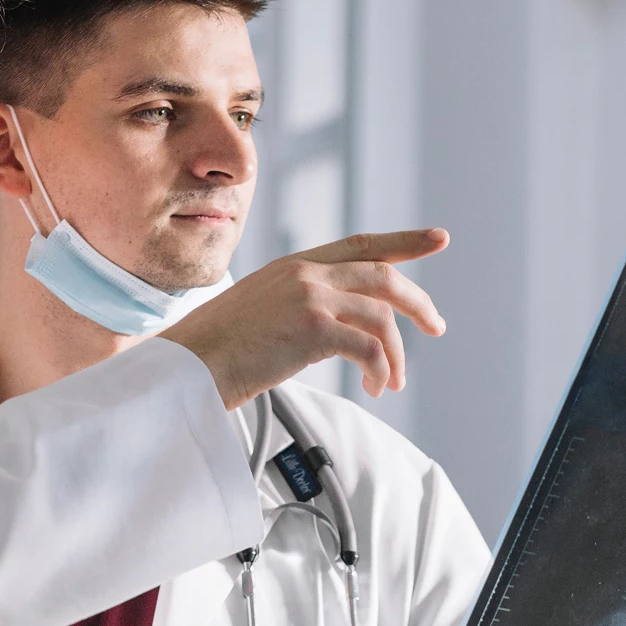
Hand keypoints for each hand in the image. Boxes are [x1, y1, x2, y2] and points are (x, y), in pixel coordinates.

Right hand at [161, 228, 448, 407]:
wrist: (187, 367)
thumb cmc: (212, 353)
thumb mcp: (259, 314)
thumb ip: (296, 308)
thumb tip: (332, 332)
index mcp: (294, 265)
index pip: (361, 244)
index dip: (404, 240)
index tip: (438, 239)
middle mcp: (305, 273)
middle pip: (384, 276)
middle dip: (418, 303)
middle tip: (436, 328)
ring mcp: (309, 296)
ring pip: (381, 316)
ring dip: (396, 354)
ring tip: (390, 383)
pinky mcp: (312, 328)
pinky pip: (369, 347)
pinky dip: (380, 369)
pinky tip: (374, 387)